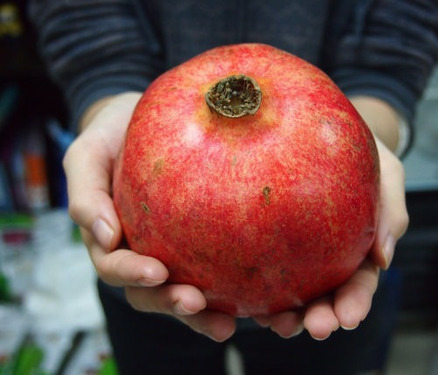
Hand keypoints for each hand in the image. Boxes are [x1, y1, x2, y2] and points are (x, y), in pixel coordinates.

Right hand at [63, 92, 235, 341]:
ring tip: (228, 323)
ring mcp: (173, 251)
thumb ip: (86, 193)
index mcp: (112, 239)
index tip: (157, 272)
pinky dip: (234, 293)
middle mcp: (143, 251)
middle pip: (153, 292)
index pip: (116, 266)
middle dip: (172, 303)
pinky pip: (217, 271)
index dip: (133, 274)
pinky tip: (259, 303)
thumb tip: (105, 237)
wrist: (142, 121)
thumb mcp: (88, 155)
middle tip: (195, 303)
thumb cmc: (112, 136)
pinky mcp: (203, 243)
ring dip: (203, 314)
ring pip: (186, 292)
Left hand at [254, 98, 408, 339]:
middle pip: (326, 295)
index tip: (349, 317)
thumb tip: (384, 259)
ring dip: (291, 315)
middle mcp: (327, 256)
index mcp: (358, 247)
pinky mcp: (270, 243)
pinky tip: (251, 304)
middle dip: (323, 316)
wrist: (326, 131)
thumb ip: (391, 211)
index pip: (360, 282)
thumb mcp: (388, 173)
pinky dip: (260, 293)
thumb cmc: (364, 153)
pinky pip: (263, 271)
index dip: (356, 302)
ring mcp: (298, 253)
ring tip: (281, 325)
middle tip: (317, 327)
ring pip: (293, 291)